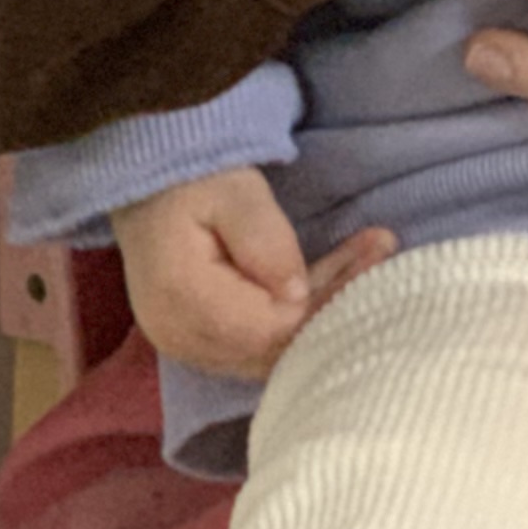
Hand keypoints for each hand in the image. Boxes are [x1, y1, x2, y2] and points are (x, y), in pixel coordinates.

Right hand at [109, 171, 396, 381]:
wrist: (145, 182)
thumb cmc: (191, 177)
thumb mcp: (232, 190)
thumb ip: (264, 240)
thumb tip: (296, 295)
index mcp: (181, 298)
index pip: (267, 326)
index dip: (320, 299)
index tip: (368, 253)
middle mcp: (179, 336)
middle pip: (272, 346)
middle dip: (332, 303)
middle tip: (382, 251)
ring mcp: (185, 346)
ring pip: (270, 351)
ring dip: (321, 309)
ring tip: (371, 257)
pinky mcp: (198, 343)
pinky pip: (257, 345)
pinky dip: (298, 318)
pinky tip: (334, 282)